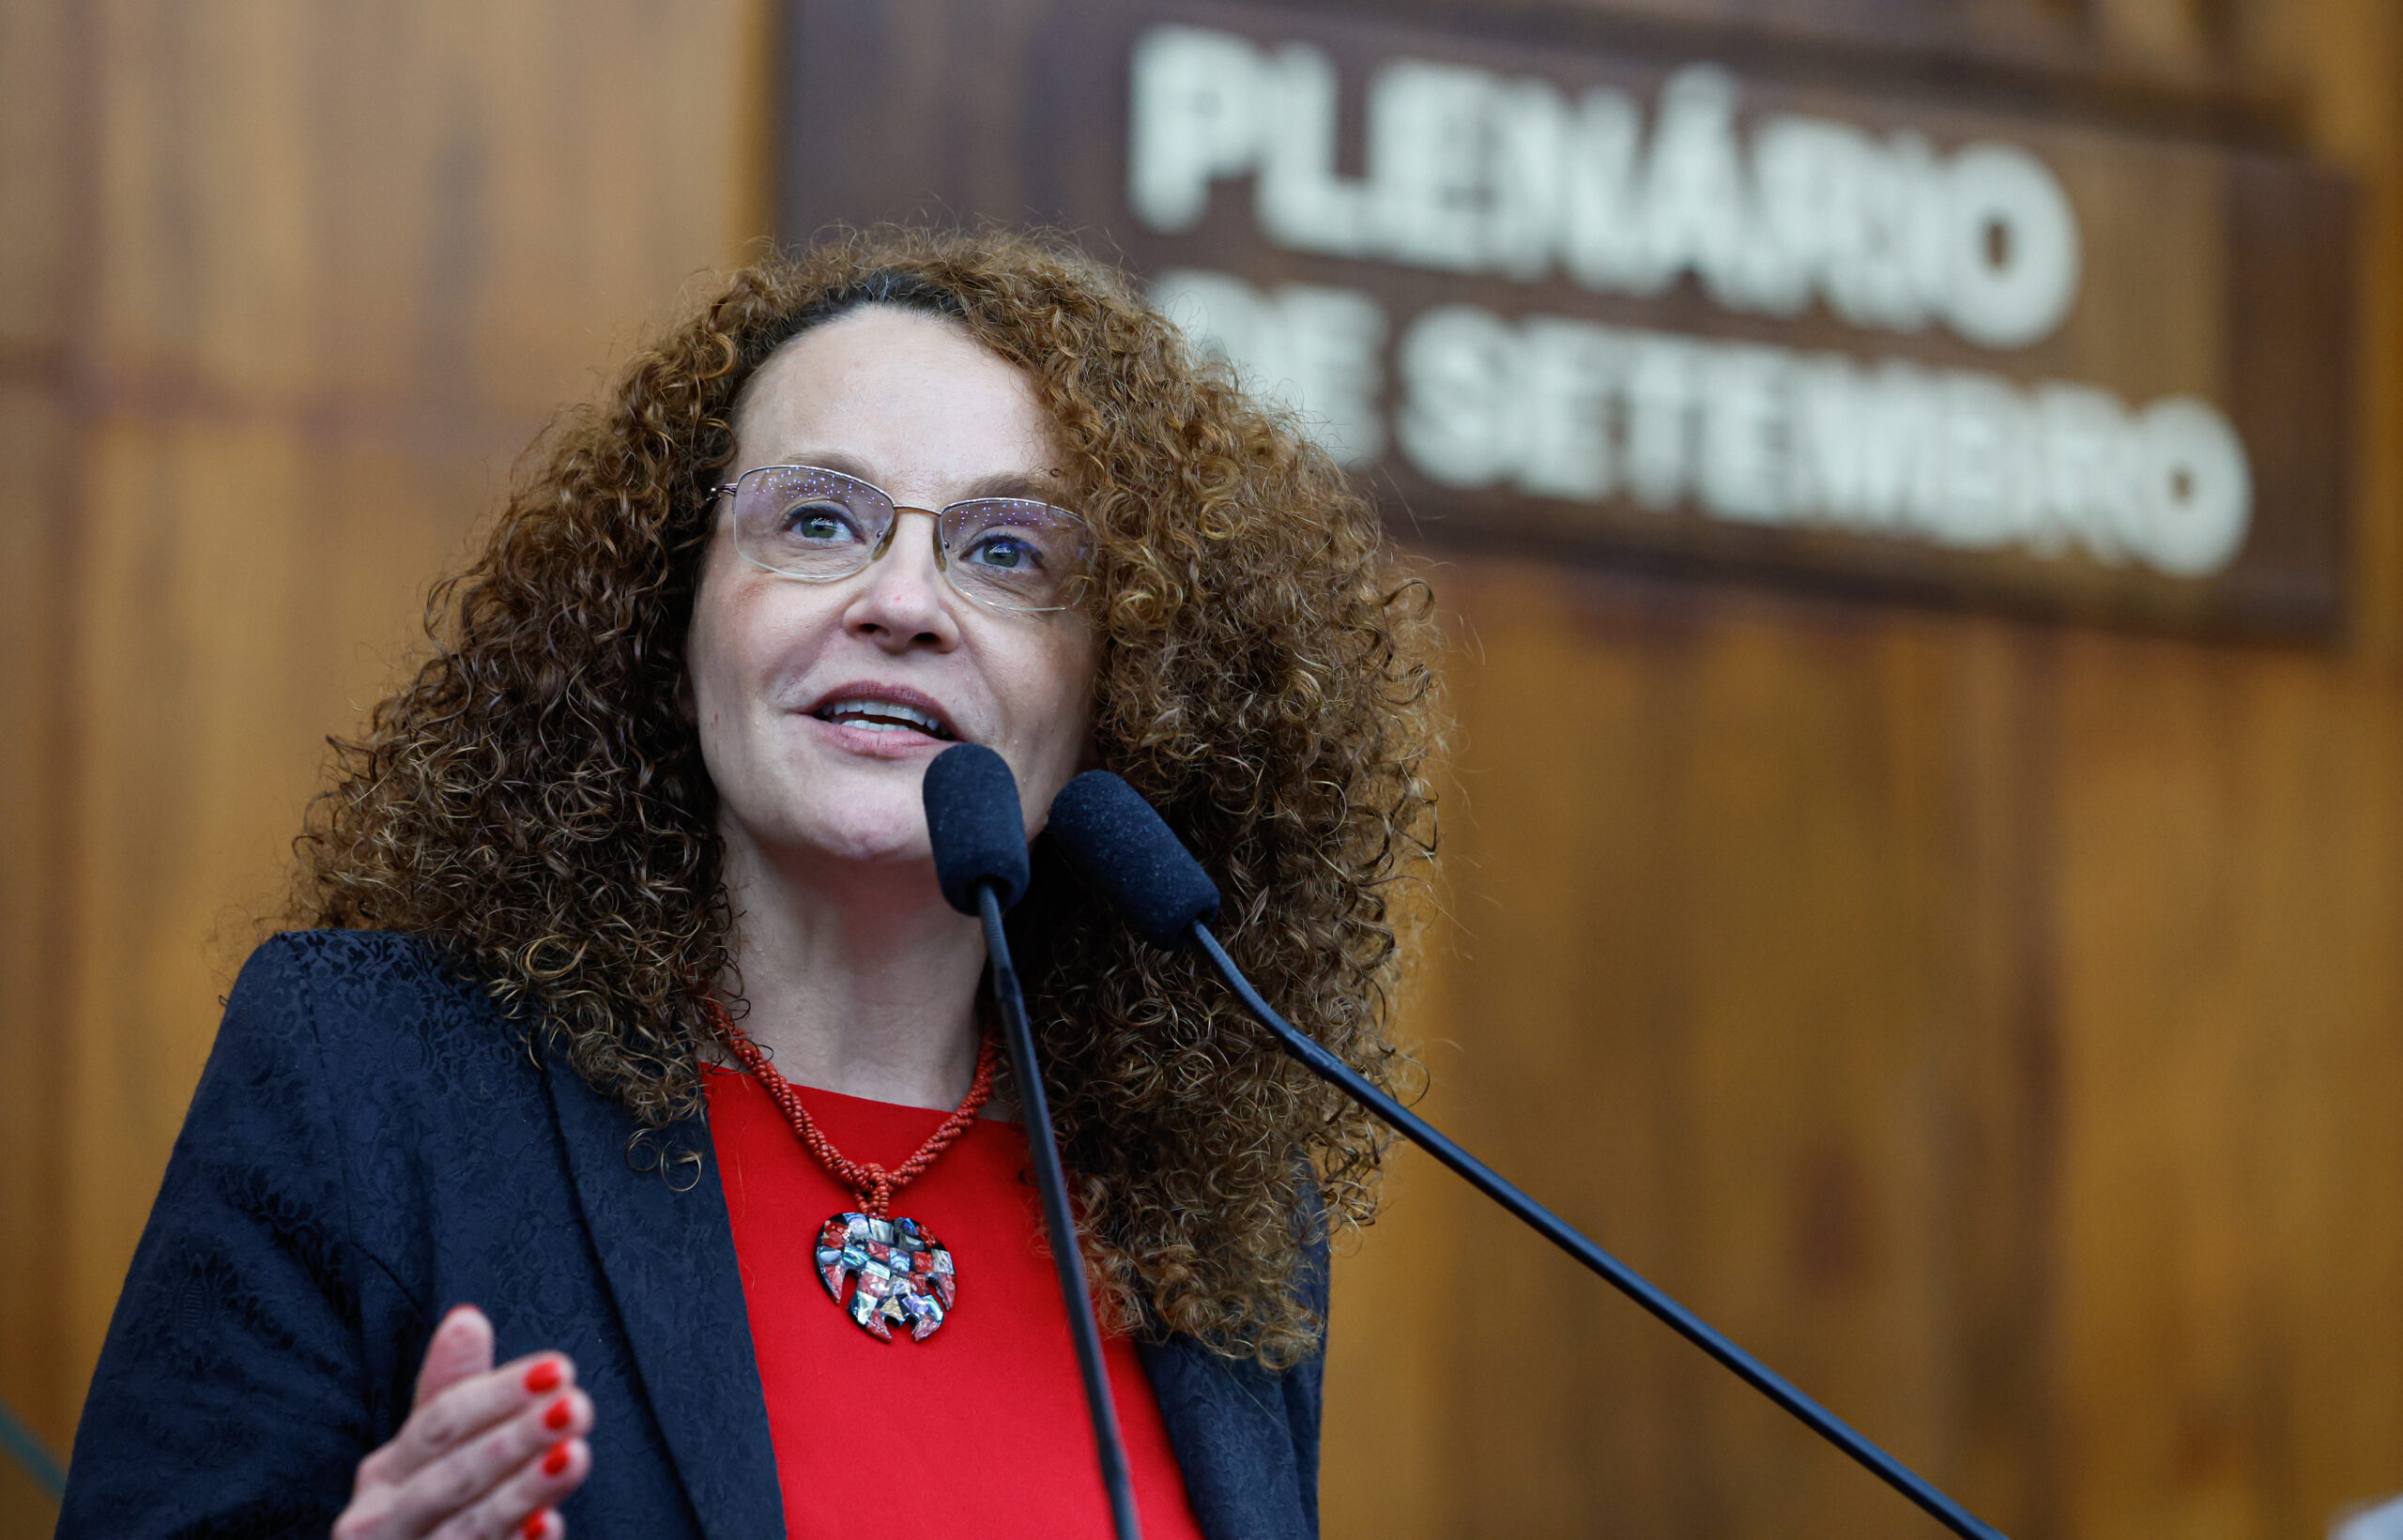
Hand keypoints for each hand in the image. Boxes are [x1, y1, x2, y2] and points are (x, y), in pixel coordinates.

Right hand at [333, 1305, 594, 1539]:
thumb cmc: (420, 1521)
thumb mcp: (426, 1457)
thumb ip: (449, 1393)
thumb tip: (466, 1319)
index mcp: (384, 1476)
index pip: (439, 1424)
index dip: (497, 1395)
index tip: (558, 1368)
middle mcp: (380, 1524)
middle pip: (452, 1476)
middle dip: (515, 1439)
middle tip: (575, 1406)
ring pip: (467, 1529)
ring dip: (524, 1492)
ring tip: (575, 1456)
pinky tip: (549, 1526)